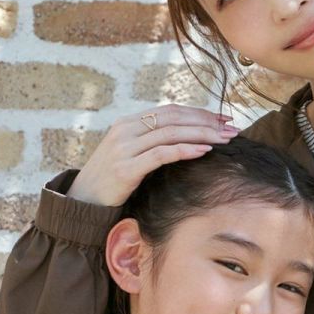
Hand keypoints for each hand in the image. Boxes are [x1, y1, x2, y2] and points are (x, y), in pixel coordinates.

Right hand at [69, 105, 238, 207]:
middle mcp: (125, 130)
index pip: (169, 111)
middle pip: (173, 118)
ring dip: (201, 134)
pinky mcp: (125, 168)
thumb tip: (184, 141)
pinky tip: (203, 151)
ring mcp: (124, 148)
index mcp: (128, 124)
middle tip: (231, 127)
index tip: (222, 119)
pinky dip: (184, 150)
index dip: (198, 113)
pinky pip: (161, 154)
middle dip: (206, 121)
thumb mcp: (130, 157)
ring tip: (224, 139)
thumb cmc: (111, 183)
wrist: (82, 202)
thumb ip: (150, 145)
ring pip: (170, 133)